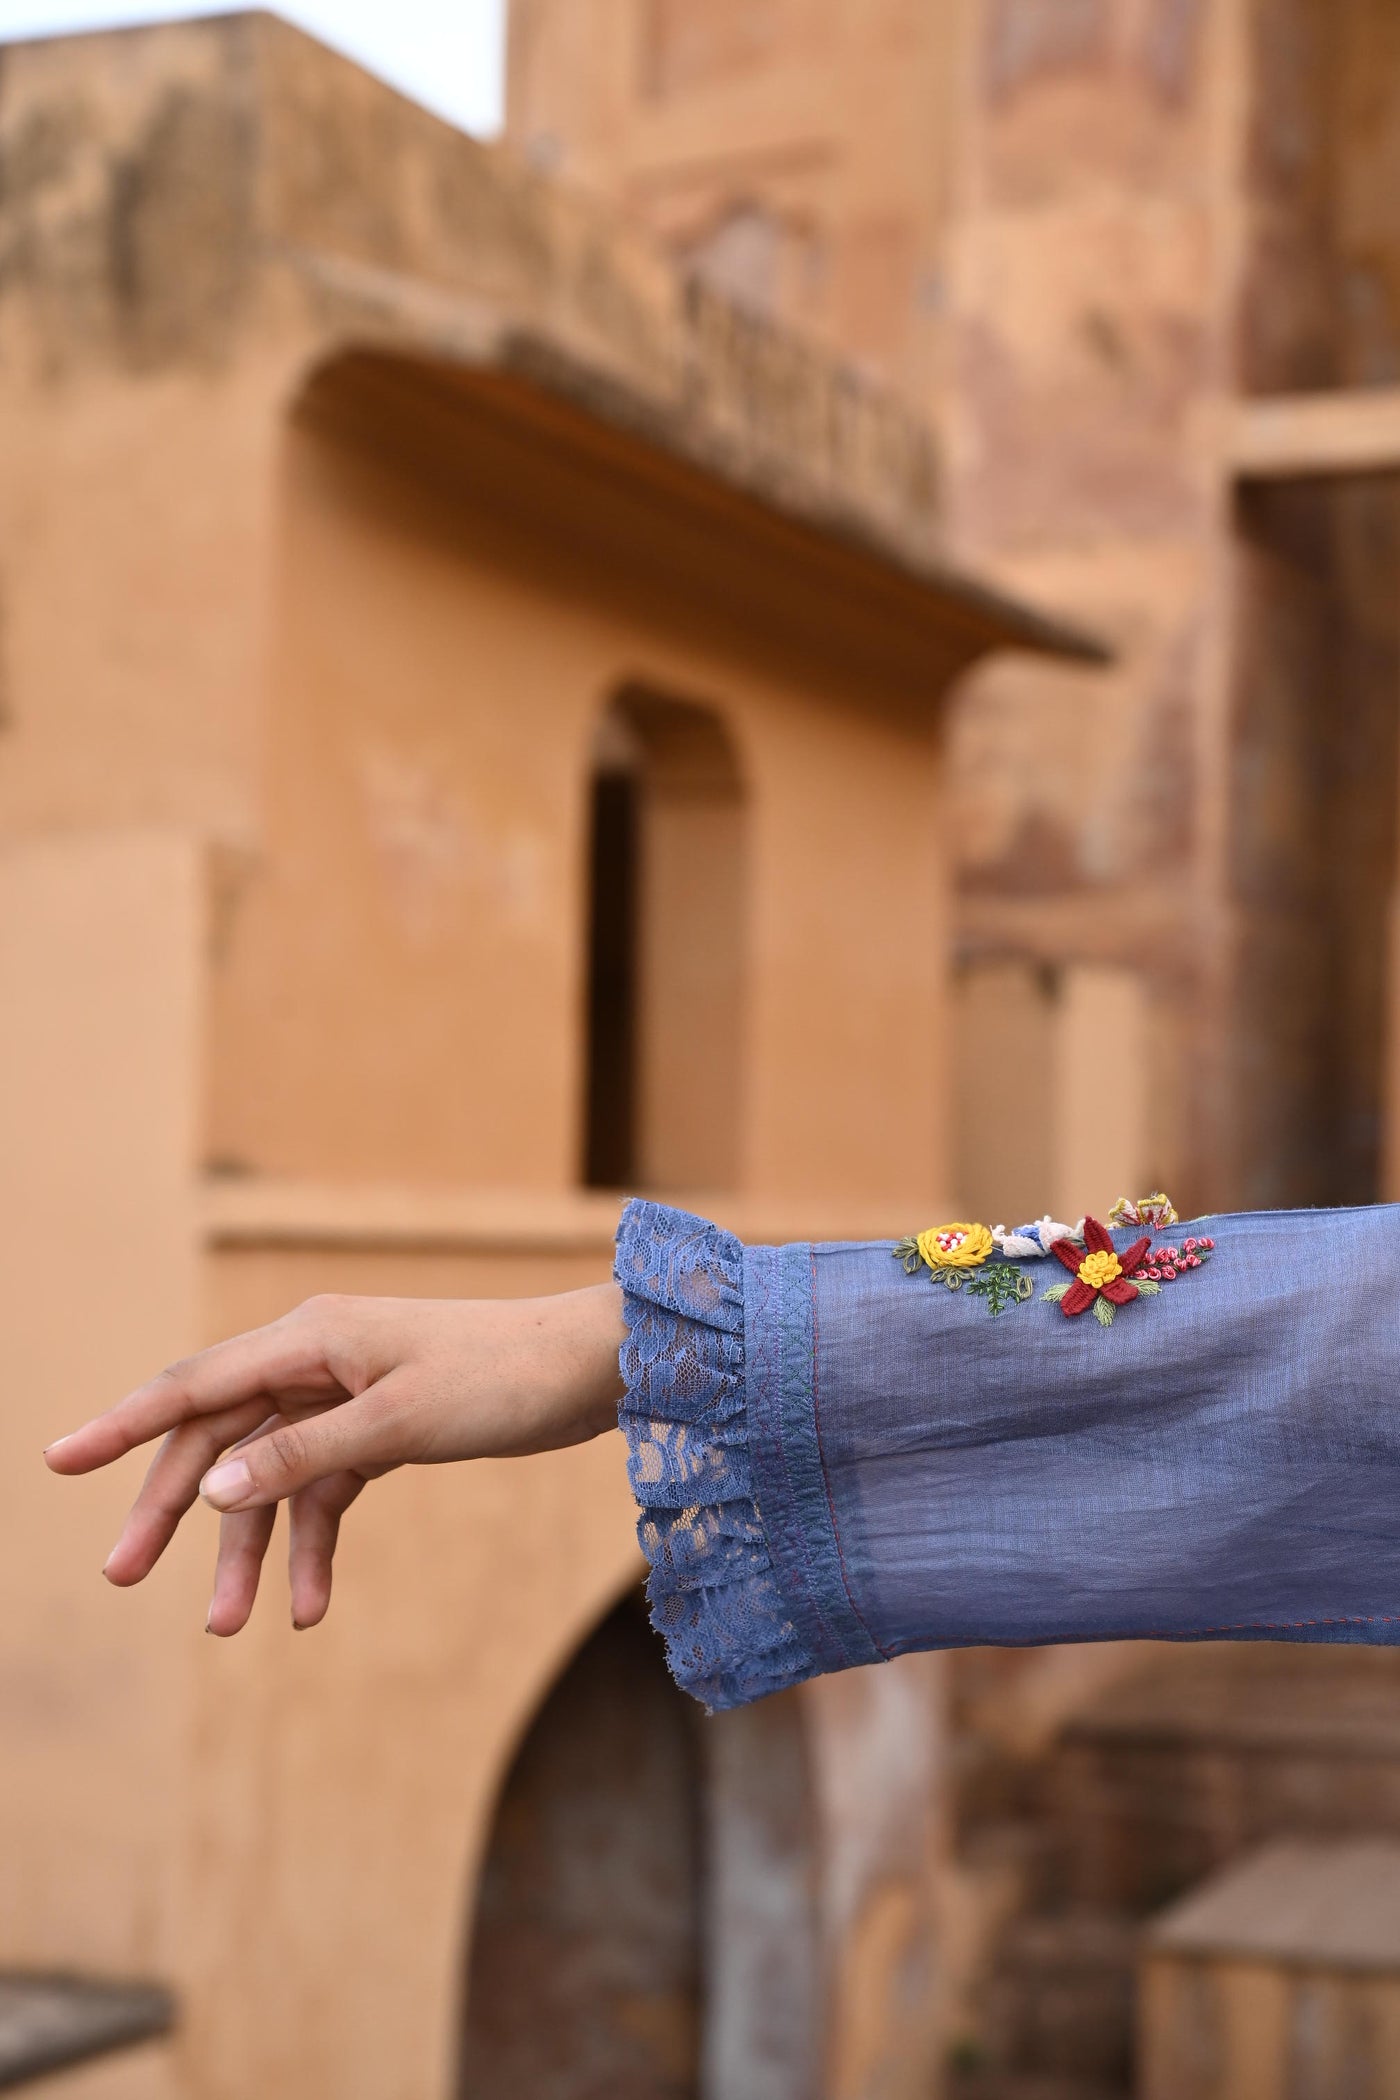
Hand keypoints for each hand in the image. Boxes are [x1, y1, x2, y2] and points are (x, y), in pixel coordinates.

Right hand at [44, 1285, 625, 1635]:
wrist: (595, 1370)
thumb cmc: (503, 1377)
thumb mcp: (399, 1422)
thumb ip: (302, 1454)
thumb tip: (211, 1489)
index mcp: (311, 1337)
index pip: (194, 1383)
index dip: (121, 1424)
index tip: (55, 1459)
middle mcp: (318, 1360)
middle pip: (219, 1436)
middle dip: (172, 1508)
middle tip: (123, 1576)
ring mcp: (348, 1397)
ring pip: (269, 1476)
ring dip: (250, 1549)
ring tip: (228, 1626)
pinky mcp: (382, 1431)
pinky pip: (325, 1491)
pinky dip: (313, 1545)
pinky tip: (310, 1607)